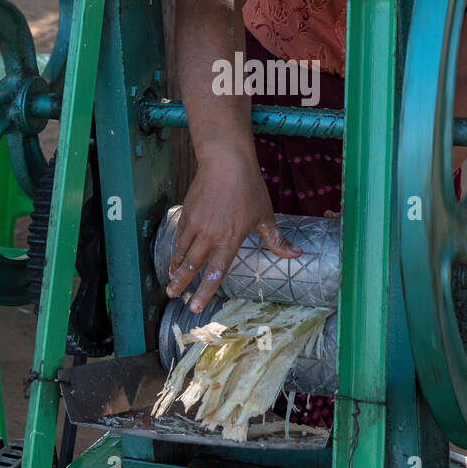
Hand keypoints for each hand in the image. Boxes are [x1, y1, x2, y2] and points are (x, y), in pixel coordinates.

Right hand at [165, 148, 301, 312]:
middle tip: (173, 296)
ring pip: (183, 251)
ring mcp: (196, 223)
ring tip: (169, 281)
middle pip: (193, 265)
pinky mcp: (188, 212)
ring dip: (175, 268)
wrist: (225, 161)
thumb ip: (277, 239)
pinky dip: (176, 248)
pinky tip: (174, 256)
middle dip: (181, 283)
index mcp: (230, 239)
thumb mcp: (265, 215)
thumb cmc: (249, 187)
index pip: (216, 271)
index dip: (205, 291)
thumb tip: (297, 255)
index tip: (196, 306)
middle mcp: (210, 234)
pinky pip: (180, 235)